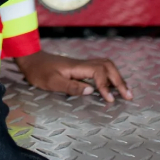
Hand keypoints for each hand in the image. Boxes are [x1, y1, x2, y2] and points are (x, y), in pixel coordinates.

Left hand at [13, 49, 131, 104]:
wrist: (30, 59)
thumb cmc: (38, 72)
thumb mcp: (51, 82)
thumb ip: (71, 87)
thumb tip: (91, 91)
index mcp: (77, 67)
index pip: (99, 73)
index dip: (106, 86)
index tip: (109, 100)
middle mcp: (82, 63)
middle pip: (107, 66)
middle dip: (119, 81)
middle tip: (129, 96)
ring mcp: (81, 64)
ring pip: (105, 66)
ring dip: (116, 78)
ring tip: (125, 92)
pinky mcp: (80, 68)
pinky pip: (100, 69)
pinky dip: (109, 77)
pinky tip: (112, 86)